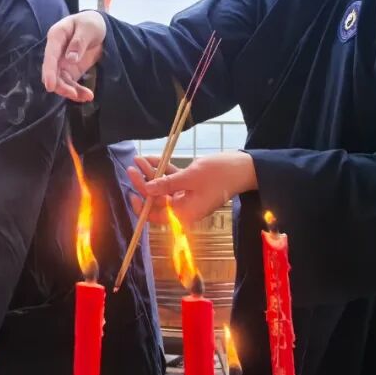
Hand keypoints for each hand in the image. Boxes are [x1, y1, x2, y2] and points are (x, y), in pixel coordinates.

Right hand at [41, 11, 107, 102]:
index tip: (50, 87)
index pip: (50, 56)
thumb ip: (79, 42)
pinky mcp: (71, 70)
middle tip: (74, 94)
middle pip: (53, 73)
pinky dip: (78, 91)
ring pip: (61, 81)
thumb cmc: (90, 23)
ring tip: (87, 96)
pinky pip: (71, 84)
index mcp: (56, 37)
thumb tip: (70, 59)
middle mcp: (55, 52)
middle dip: (61, 86)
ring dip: (71, 91)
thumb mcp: (88, 28)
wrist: (98, 26)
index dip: (49, 72)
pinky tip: (88, 96)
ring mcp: (62, 62)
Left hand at [127, 152, 256, 225]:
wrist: (244, 168)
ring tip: (138, 159)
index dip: (143, 207)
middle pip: (158, 199)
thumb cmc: (219, 175)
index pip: (157, 215)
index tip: (132, 193)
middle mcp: (184, 208)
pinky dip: (163, 170)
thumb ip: (166, 184)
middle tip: (131, 168)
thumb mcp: (189, 178)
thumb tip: (146, 190)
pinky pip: (173, 180)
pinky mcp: (191, 186)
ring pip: (163, 187)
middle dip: (144, 184)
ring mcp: (188, 196)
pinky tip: (152, 158)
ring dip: (151, 174)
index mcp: (185, 214)